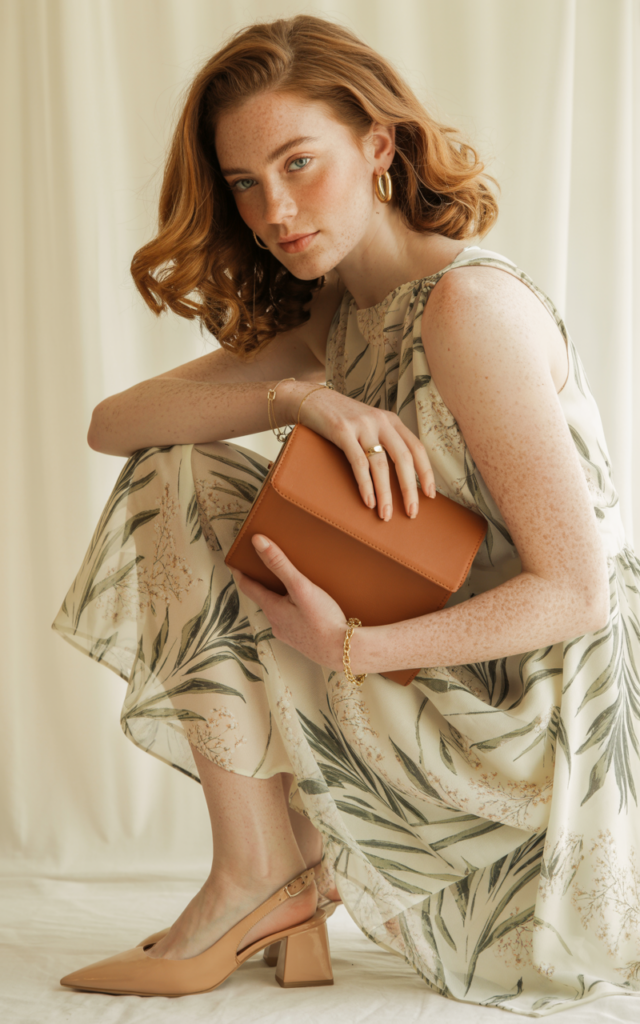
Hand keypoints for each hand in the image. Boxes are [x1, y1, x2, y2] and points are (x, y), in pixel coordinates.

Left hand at [232, 535, 346, 670]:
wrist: (343, 651)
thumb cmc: (322, 621)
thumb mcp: (301, 587)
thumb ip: (279, 564)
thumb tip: (258, 542)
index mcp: (272, 609)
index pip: (249, 587)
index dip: (242, 573)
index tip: (236, 563)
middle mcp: (276, 623)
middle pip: (264, 599)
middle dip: (264, 584)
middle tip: (266, 569)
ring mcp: (289, 634)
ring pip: (279, 611)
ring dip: (280, 598)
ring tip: (290, 586)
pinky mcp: (303, 640)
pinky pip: (292, 621)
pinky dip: (294, 610)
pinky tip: (307, 607)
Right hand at [279, 381, 434, 520]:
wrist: (310, 399)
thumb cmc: (340, 419)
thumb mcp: (367, 425)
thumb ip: (382, 441)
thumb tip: (397, 477)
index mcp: (391, 420)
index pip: (416, 448)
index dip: (426, 472)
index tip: (430, 495)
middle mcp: (380, 420)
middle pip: (403, 458)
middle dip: (410, 489)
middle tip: (412, 513)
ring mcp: (361, 425)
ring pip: (381, 464)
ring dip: (385, 493)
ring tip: (385, 514)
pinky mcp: (341, 430)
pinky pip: (358, 462)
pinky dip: (365, 484)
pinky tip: (368, 501)